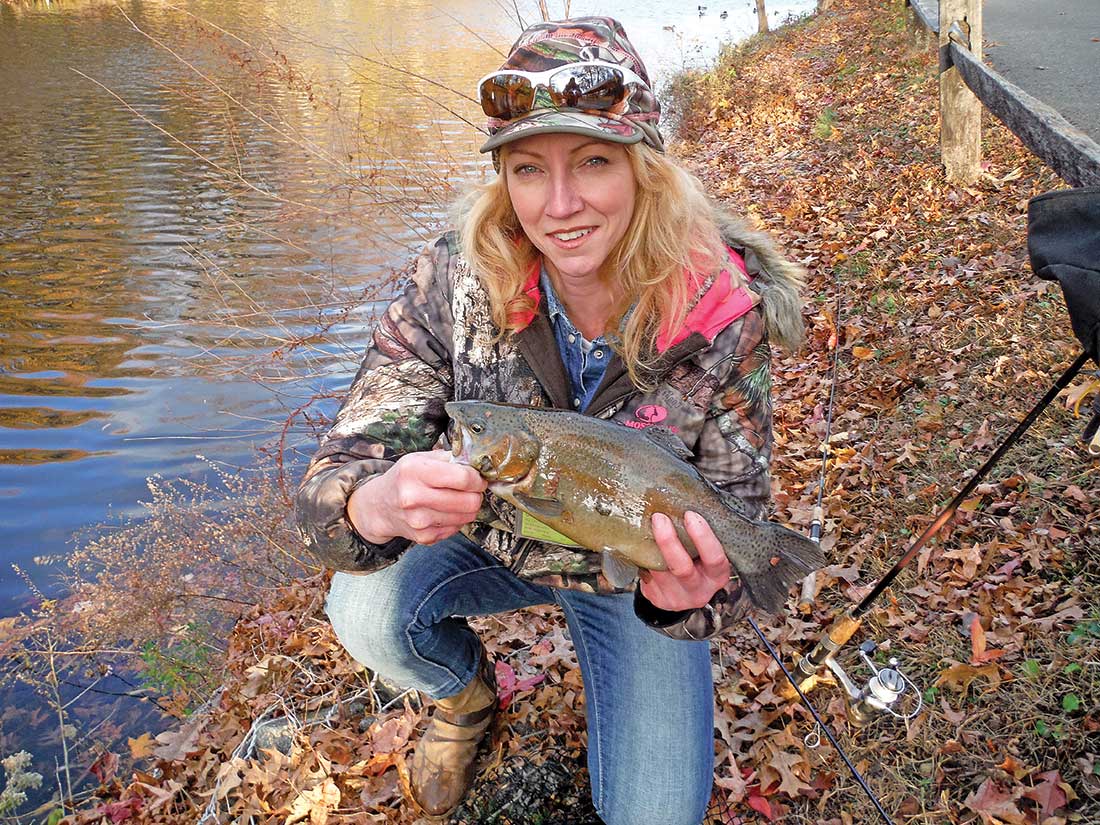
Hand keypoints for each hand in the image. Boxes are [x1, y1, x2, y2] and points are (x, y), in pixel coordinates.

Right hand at [347, 450, 486, 545]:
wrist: (380, 506)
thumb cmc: (405, 478)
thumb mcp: (420, 458)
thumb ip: (449, 457)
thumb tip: (478, 463)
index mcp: (414, 471)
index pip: (463, 478)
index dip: (478, 479)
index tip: (478, 478)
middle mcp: (414, 497)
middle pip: (469, 501)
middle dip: (476, 494)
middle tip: (471, 489)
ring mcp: (419, 521)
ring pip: (467, 516)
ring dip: (468, 507)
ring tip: (457, 499)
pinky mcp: (424, 537)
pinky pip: (457, 528)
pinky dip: (457, 519)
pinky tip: (445, 511)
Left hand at [639, 511, 730, 611]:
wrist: (684, 592)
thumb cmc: (698, 562)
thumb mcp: (706, 553)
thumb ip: (700, 536)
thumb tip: (684, 499)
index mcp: (717, 575)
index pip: (715, 558)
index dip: (703, 537)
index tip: (690, 515)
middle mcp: (699, 590)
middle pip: (682, 568)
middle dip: (668, 541)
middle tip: (659, 517)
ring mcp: (677, 598)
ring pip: (659, 570)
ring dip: (649, 547)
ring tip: (645, 526)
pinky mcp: (658, 600)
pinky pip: (645, 575)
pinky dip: (642, 557)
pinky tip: (640, 544)